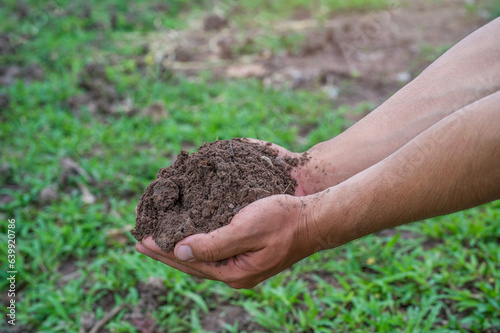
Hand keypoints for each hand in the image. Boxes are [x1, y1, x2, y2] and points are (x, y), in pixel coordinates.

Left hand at [136, 193, 315, 288]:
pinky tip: (191, 238)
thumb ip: (213, 244)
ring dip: (180, 249)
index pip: (189, 263)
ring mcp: (243, 267)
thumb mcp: (246, 230)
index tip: (141, 239)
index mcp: (234, 272)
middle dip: (166, 252)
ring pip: (202, 260)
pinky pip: (214, 253)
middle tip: (141, 242)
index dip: (164, 250)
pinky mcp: (248, 256)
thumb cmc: (284, 220)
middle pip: (192, 265)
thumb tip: (181, 252)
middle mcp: (236, 274)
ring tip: (160, 241)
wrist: (314, 221)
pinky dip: (196, 245)